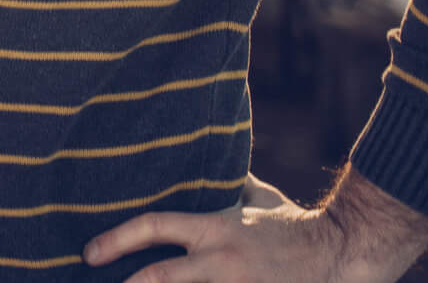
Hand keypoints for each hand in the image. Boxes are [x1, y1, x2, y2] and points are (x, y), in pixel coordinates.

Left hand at [84, 169, 427, 282]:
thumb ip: (230, 184)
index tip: (89, 251)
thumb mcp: (258, 200)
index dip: (118, 238)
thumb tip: (211, 157)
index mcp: (215, 230)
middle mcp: (221, 262)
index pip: (155, 227)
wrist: (338, 255)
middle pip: (160, 278)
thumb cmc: (293, 225)